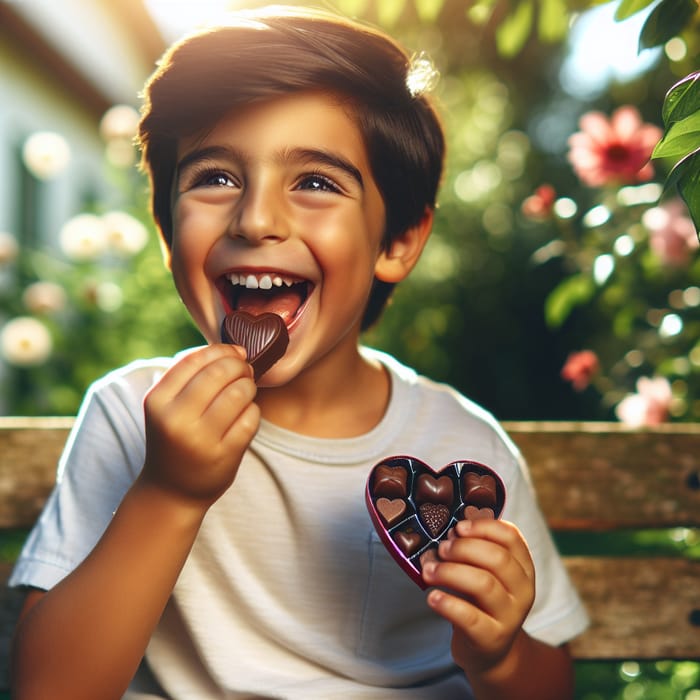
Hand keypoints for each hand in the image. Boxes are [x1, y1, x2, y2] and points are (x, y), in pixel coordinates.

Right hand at [139, 344, 259, 507]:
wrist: (170, 490)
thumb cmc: (175, 437)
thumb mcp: (168, 405)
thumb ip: (192, 376)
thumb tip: (236, 350)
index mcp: (157, 401)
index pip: (195, 360)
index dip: (222, 350)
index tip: (236, 352)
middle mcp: (176, 419)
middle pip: (220, 373)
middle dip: (240, 366)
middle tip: (245, 371)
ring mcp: (201, 440)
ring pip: (240, 393)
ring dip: (249, 387)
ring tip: (245, 392)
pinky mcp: (224, 456)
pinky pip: (251, 418)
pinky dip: (253, 411)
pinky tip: (244, 416)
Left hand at [421, 519, 535, 676]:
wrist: (490, 650)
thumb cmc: (482, 601)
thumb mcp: (485, 573)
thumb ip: (474, 551)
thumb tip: (450, 529)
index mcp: (523, 568)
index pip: (511, 537)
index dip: (484, 527)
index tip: (459, 527)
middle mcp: (523, 590)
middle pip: (497, 559)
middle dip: (464, 548)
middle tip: (441, 549)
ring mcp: (510, 616)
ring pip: (484, 585)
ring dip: (450, 572)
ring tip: (428, 571)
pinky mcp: (492, 638)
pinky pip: (470, 617)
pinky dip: (447, 604)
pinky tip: (432, 597)